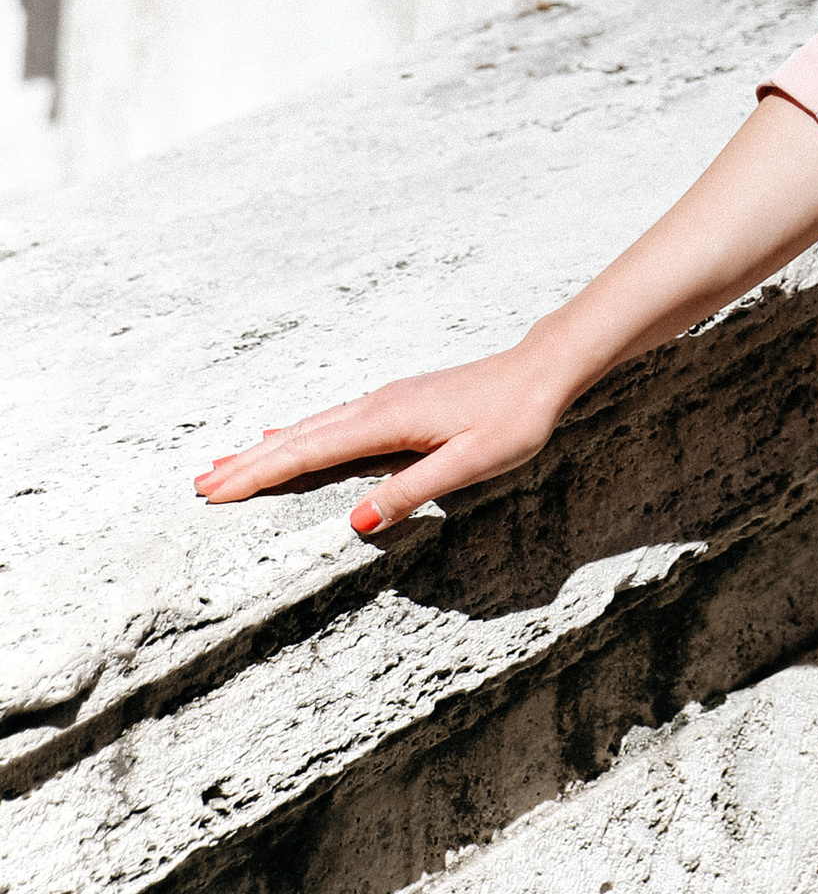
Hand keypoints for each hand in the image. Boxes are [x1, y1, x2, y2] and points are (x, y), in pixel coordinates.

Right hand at [192, 343, 570, 538]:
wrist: (541, 371)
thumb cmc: (513, 418)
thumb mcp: (468, 463)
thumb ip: (411, 491)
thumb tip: (354, 522)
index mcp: (386, 422)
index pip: (309, 453)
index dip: (261, 474)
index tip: (217, 492)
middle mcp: (377, 405)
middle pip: (299, 438)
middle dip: (249, 463)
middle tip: (200, 484)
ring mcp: (385, 400)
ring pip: (312, 427)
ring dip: (268, 448)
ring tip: (228, 465)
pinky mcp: (397, 403)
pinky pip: (333, 421)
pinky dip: (299, 434)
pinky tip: (288, 436)